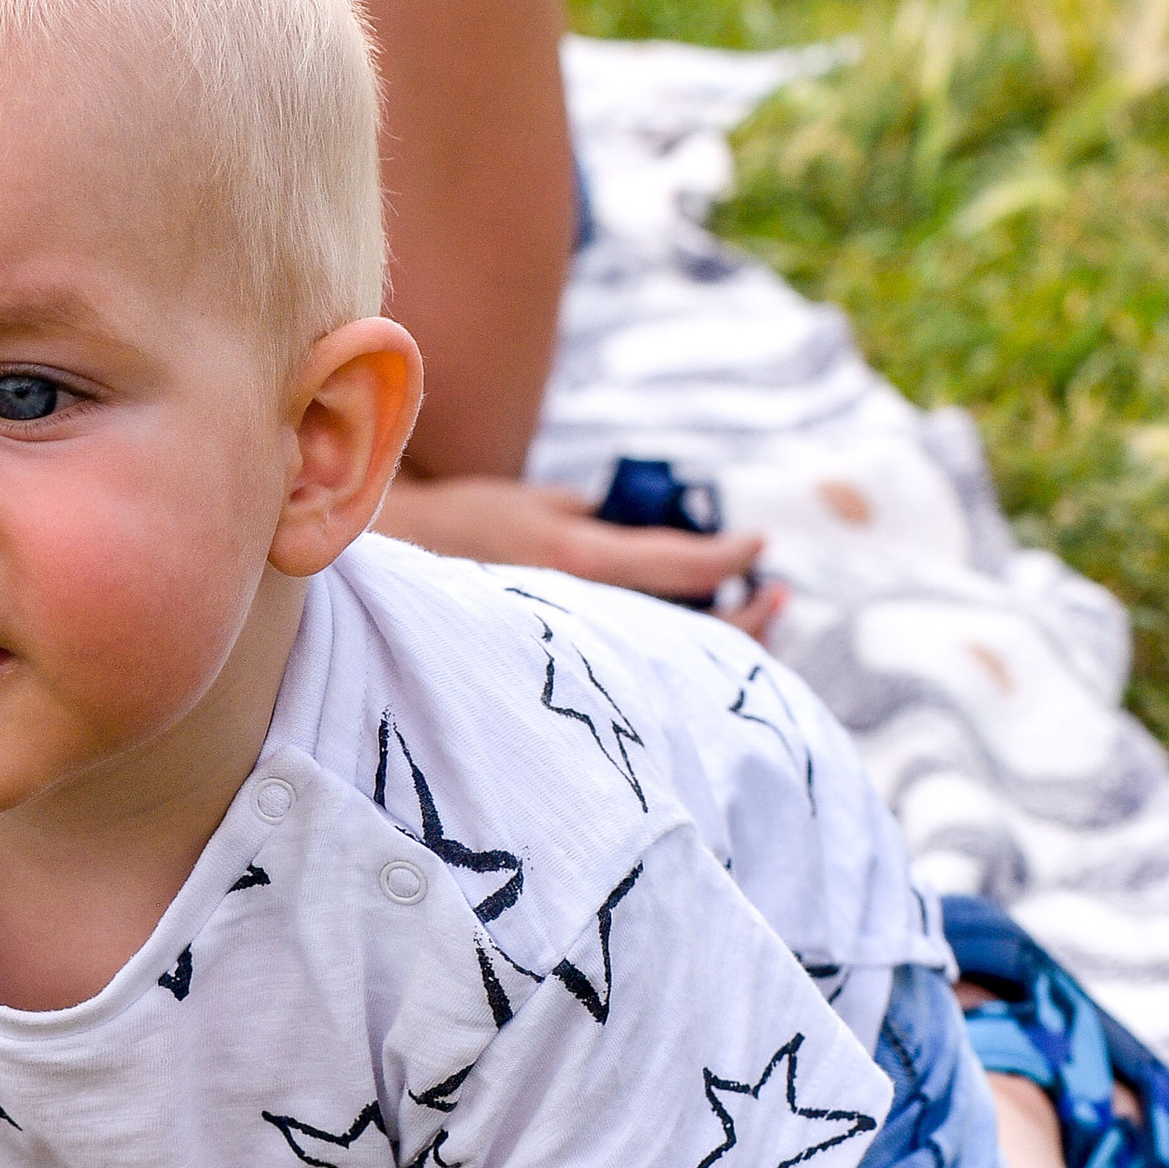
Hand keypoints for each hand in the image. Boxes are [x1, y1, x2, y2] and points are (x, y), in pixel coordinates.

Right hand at [377, 475, 783, 642]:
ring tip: (749, 617)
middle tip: (775, 595)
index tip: (758, 545)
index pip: (682, 564)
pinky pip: (627, 664)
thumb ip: (606, 517)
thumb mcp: (541, 500)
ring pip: (663, 656)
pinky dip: (666, 654)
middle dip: (743, 618)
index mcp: (578, 558)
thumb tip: (668, 530)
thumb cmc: (465, 521)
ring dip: (713, 641)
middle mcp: (580, 609)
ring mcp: (568, 645)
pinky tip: (688, 642)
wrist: (394, 567)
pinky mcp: (555, 667)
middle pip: (688, 629)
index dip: (731, 555)